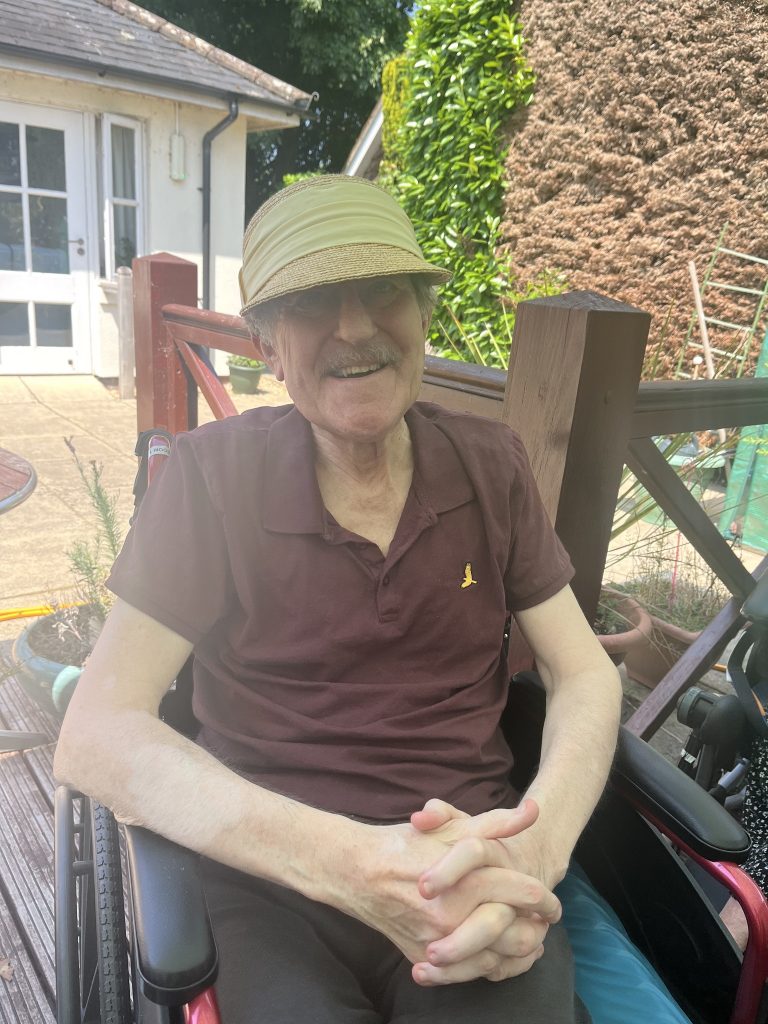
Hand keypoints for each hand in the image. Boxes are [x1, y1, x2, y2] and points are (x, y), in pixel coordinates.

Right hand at [408, 798, 559, 985]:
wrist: (359, 872)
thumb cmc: (408, 845)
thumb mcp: (452, 827)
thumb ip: (496, 822)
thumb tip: (533, 811)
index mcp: (465, 882)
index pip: (519, 891)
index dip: (543, 895)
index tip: (553, 900)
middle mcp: (453, 916)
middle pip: (514, 931)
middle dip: (537, 927)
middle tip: (548, 921)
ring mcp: (438, 942)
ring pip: (495, 958)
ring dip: (519, 951)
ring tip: (532, 940)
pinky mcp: (426, 958)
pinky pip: (469, 971)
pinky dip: (493, 966)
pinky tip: (503, 955)